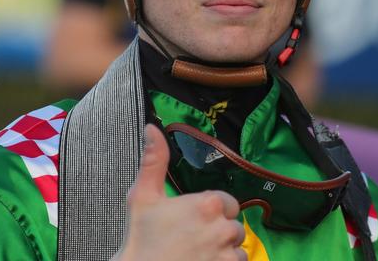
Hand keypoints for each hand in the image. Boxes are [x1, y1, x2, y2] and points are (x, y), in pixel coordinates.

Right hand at [116, 124, 246, 260]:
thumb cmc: (141, 239)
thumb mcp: (143, 196)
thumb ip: (154, 160)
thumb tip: (152, 128)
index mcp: (208, 204)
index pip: (227, 203)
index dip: (211, 211)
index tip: (192, 220)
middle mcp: (223, 228)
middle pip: (233, 225)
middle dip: (218, 230)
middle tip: (192, 238)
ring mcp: (227, 255)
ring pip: (237, 247)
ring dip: (223, 250)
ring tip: (198, 253)